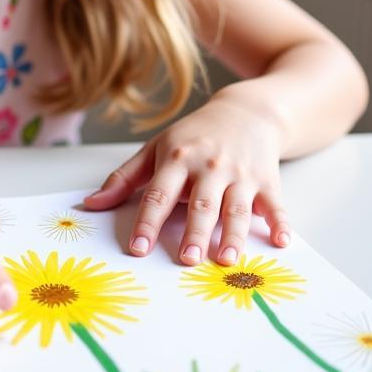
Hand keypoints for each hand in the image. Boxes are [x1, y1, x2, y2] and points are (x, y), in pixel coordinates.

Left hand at [83, 93, 289, 264]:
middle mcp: (209, 166)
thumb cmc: (195, 135)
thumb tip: (91, 204)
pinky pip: (274, 205)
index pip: (159, 194)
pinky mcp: (267, 181)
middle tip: (187, 260)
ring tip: (227, 260)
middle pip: (201, 204)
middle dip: (195, 232)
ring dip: (233, 235)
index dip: (148, 222)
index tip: (138, 248)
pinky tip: (280, 241)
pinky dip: (280, 223)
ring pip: (236, 208)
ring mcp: (240, 174)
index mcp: (177, 158)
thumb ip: (124, 178)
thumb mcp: (156, 148)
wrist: (247, 111)